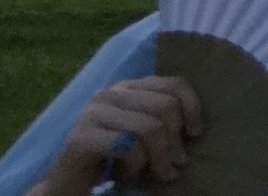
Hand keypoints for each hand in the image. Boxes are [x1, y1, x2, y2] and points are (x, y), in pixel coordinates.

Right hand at [52, 76, 200, 188]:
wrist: (71, 184)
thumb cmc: (115, 159)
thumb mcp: (145, 135)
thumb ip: (165, 121)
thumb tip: (196, 129)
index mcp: (129, 88)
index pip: (174, 84)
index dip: (192, 108)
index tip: (195, 134)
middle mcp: (110, 94)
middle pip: (165, 107)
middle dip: (175, 142)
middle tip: (174, 165)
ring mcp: (93, 113)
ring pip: (150, 128)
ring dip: (160, 158)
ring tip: (159, 174)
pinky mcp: (81, 137)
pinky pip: (128, 147)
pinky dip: (137, 165)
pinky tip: (130, 173)